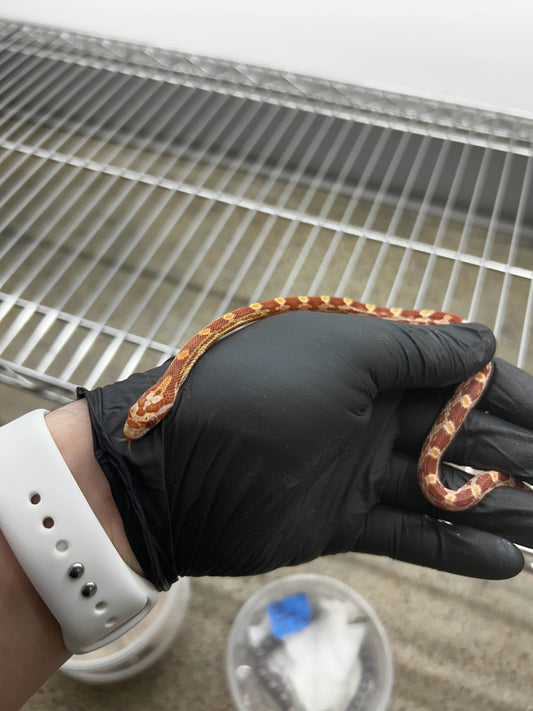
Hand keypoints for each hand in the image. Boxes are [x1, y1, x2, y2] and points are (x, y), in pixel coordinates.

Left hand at [79, 312, 532, 589]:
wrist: (173, 467)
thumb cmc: (258, 391)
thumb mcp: (343, 353)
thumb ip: (416, 351)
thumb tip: (483, 343)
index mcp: (368, 361)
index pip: (456, 377)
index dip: (510, 396)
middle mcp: (366, 411)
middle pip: (458, 435)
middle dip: (514, 456)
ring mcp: (354, 467)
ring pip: (442, 490)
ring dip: (498, 508)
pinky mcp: (340, 518)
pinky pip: (408, 534)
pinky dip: (454, 548)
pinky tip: (504, 560)